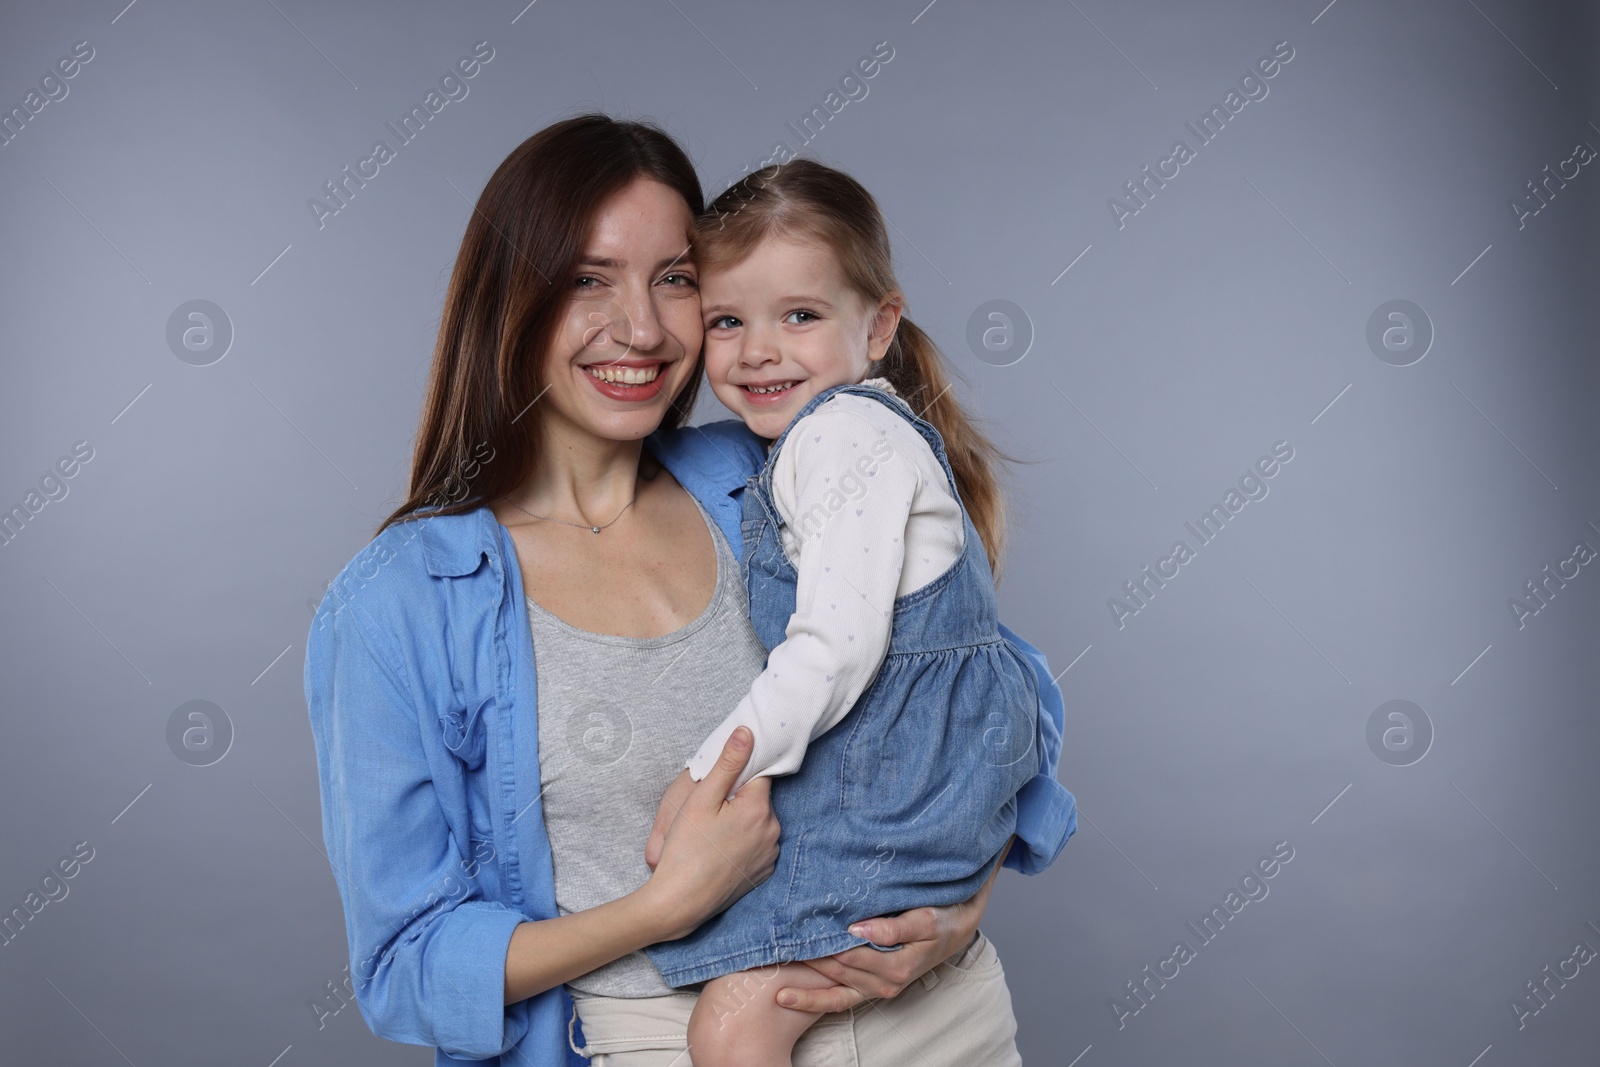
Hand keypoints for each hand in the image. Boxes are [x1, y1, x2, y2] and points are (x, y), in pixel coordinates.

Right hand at [642, 727, 779, 940]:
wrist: (680, 902)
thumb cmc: (685, 849)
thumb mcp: (701, 800)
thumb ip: (727, 764)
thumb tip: (748, 733)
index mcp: (759, 808)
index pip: (759, 773)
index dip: (738, 773)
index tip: (720, 782)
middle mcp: (773, 830)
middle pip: (758, 799)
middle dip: (738, 798)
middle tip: (708, 811)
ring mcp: (770, 854)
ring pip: (758, 822)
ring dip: (741, 820)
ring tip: (711, 833)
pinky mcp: (763, 872)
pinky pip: (757, 845)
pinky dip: (743, 842)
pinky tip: (719, 850)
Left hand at [774, 838, 1009, 1011]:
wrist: (957, 928)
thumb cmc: (943, 919)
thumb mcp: (926, 920)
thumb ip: (894, 927)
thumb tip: (857, 929)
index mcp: (895, 968)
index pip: (846, 956)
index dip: (819, 944)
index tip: (791, 931)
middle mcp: (883, 984)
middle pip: (834, 971)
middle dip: (804, 958)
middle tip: (770, 945)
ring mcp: (876, 988)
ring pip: (831, 987)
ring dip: (802, 981)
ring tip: (769, 966)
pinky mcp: (871, 987)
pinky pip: (838, 1000)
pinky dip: (813, 1000)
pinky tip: (786, 997)